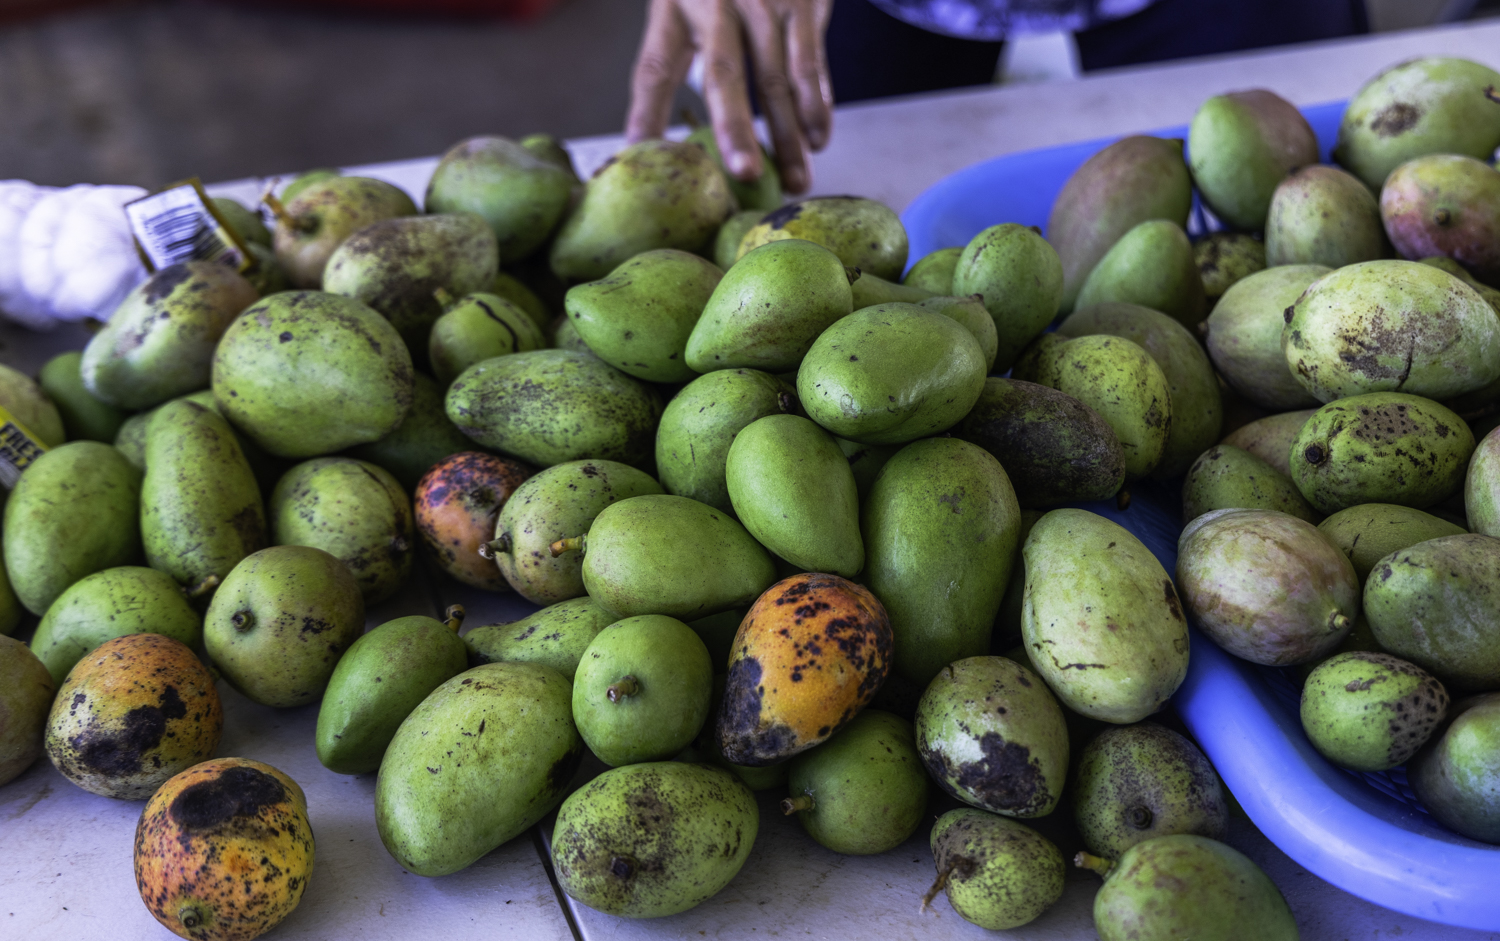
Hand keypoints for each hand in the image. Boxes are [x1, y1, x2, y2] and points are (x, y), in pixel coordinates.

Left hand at [626, 0, 832, 194]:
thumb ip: (671, 53)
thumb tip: (645, 137)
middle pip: (723, 74)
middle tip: (745, 175)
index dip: (646, 114)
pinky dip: (817, 106)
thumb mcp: (682, 0)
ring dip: (791, 136)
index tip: (638, 156)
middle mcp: (716, 2)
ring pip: (777, 79)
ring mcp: (763, 2)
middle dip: (736, 128)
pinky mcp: (802, 3)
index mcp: (675, 5)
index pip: (654, 67)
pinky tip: (818, 141)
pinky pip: (811, 64)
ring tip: (795, 182)